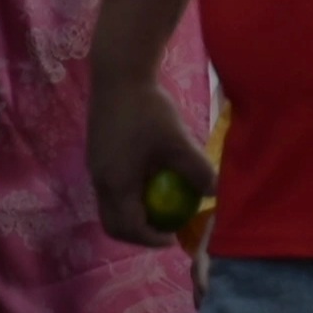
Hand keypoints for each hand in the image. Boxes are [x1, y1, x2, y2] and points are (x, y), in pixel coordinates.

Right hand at [87, 77, 214, 247]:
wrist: (119, 74)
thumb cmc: (148, 109)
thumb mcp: (178, 141)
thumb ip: (197, 169)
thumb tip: (216, 193)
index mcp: (116, 185)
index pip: (129, 228)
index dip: (151, 238)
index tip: (172, 238)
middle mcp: (100, 181)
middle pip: (114, 223)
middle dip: (138, 232)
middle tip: (164, 228)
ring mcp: (95, 167)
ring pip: (110, 205)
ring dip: (132, 212)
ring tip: (159, 205)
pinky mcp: (97, 153)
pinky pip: (109, 187)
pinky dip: (128, 195)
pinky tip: (150, 177)